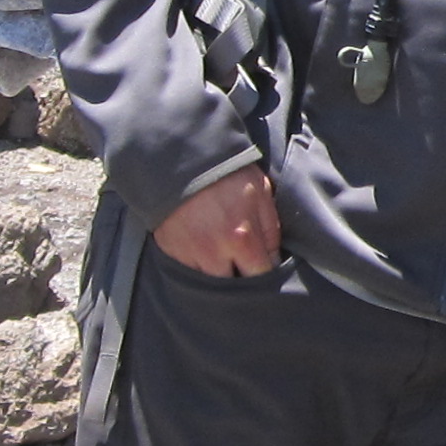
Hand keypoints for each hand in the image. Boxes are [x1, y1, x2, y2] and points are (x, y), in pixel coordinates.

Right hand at [155, 164, 279, 277]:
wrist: (182, 158)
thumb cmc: (227, 174)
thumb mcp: (260, 193)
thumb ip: (270, 231)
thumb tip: (274, 261)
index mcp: (241, 237)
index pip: (259, 275)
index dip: (264, 274)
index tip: (263, 268)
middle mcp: (214, 252)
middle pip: (233, 288)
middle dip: (241, 280)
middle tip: (243, 266)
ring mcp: (189, 255)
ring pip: (209, 285)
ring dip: (218, 276)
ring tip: (223, 260)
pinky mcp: (170, 253)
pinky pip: (188, 274)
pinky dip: (197, 269)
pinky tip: (203, 254)